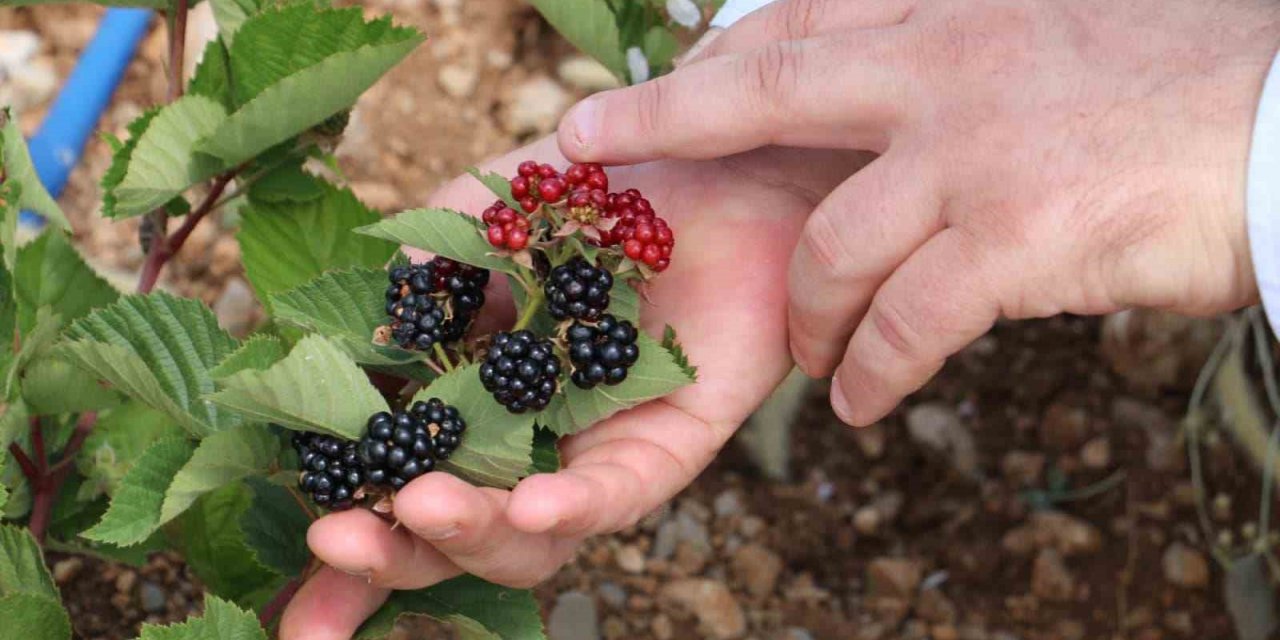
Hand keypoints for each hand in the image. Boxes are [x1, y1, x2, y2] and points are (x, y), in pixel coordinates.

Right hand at [278, 136, 868, 638]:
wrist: (708, 161)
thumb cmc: (593, 199)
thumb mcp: (477, 222)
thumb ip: (414, 276)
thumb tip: (327, 338)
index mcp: (472, 409)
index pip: (399, 494)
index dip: (352, 549)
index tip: (298, 583)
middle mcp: (530, 448)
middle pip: (455, 537)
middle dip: (391, 552)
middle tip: (334, 537)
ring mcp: (595, 455)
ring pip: (533, 537)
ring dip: (472, 530)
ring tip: (424, 503)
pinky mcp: (670, 446)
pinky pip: (623, 494)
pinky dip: (576, 502)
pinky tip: (536, 501)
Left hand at [557, 0, 1279, 425]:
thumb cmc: (1181, 86)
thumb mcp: (1047, 35)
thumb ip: (953, 55)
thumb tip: (884, 88)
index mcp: (952, 12)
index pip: (799, 23)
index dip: (714, 59)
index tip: (656, 86)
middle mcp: (947, 69)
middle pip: (767, 88)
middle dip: (664, 118)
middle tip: (589, 150)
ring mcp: (974, 152)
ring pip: (833, 244)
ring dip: (811, 316)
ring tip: (819, 359)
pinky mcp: (1015, 238)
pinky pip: (907, 321)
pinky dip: (876, 372)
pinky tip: (868, 402)